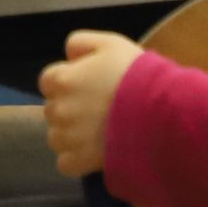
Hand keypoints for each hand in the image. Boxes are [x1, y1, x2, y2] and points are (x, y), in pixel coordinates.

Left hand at [37, 30, 145, 178]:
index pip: (49, 81)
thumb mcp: (110, 43)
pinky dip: (77, 159)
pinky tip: (96, 151)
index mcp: (62, 80)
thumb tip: (68, 55)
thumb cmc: (135, 75)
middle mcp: (58, 110)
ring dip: (71, 134)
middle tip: (98, 109)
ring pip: (57, 137)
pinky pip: (66, 163)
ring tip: (99, 131)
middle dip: (70, 108)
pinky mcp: (78, 162)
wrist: (158, 114)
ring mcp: (67, 138)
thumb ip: (80, 42)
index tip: (88, 86)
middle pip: (53, 109)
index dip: (68, 82)